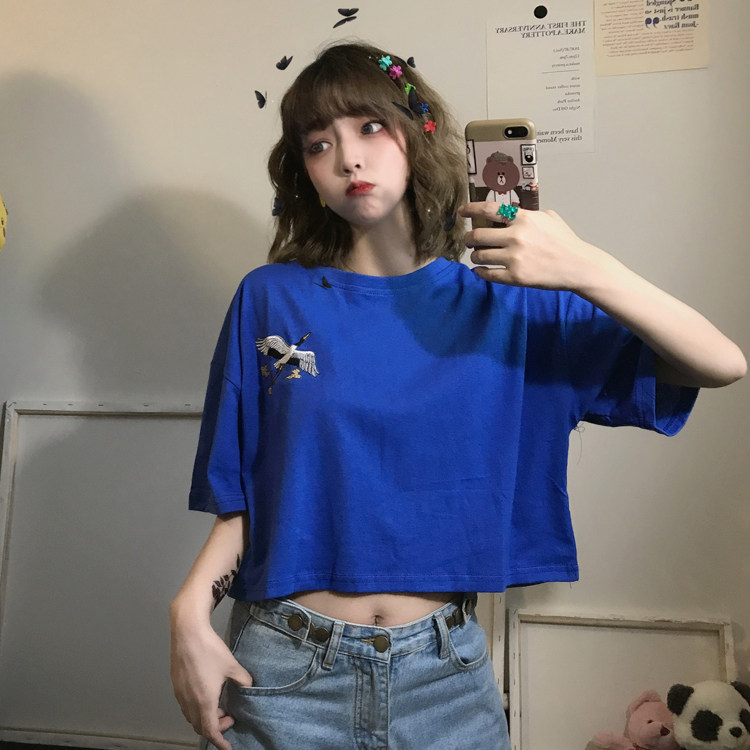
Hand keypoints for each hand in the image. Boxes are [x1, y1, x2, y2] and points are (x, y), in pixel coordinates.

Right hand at [170, 620, 252, 749]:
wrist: (188, 633)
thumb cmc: (209, 649)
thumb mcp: (232, 665)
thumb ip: (243, 680)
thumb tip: (249, 687)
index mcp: (204, 701)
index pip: (210, 730)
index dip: (219, 741)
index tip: (228, 747)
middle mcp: (189, 701)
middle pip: (200, 725)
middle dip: (215, 727)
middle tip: (229, 718)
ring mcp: (180, 694)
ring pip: (191, 716)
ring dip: (206, 717)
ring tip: (220, 705)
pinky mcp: (176, 684)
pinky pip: (186, 705)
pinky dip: (197, 708)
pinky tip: (207, 694)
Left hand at [459, 203, 606, 291]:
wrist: (578, 266)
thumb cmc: (564, 241)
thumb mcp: (548, 217)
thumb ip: (527, 213)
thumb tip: (509, 211)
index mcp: (523, 219)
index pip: (489, 210)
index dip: (470, 209)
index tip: (461, 212)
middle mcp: (516, 237)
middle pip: (477, 236)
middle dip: (469, 239)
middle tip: (469, 241)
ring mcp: (515, 258)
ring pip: (480, 256)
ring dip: (475, 256)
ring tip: (478, 256)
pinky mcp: (515, 277)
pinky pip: (488, 274)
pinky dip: (480, 272)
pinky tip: (480, 271)